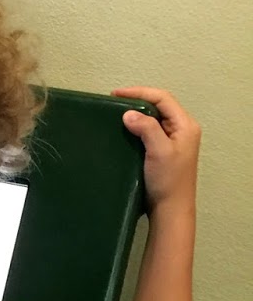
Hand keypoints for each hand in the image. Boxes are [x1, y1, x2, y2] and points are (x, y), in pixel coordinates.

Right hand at [113, 88, 200, 213]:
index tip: (116, 94)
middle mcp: (182, 129)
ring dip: (136, 112)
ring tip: (116, 111)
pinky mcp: (164, 149)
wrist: (170, 208)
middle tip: (114, 101)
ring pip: (154, 116)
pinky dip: (137, 124)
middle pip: (160, 105)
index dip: (139, 92)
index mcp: (185, 125)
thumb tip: (128, 113)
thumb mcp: (159, 151)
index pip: (163, 98)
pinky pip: (150, 129)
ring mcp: (173, 139)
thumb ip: (147, 128)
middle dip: (137, 99)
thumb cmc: (168, 181)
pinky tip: (124, 127)